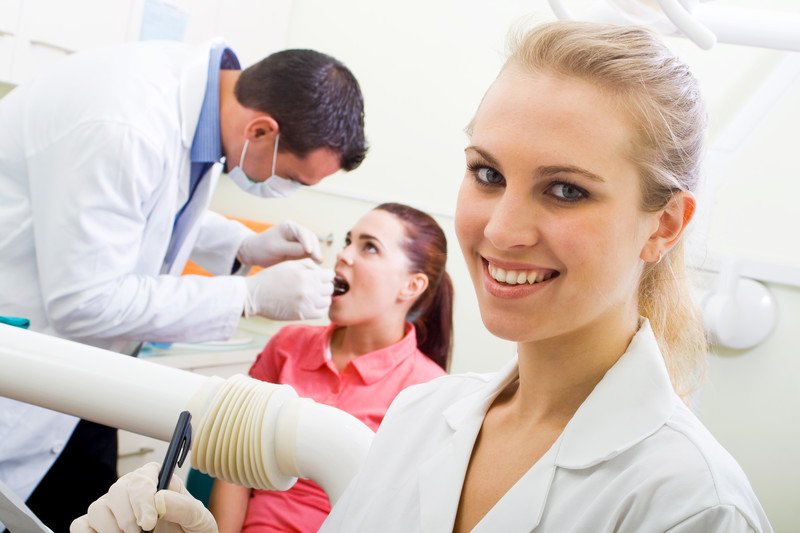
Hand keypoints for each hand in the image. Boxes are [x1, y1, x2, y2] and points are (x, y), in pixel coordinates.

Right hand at [70, 462, 216, 532]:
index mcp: (158, 481)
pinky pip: (80, 525)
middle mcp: (132, 490)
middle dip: (128, 518)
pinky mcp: (98, 526)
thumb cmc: (191, 529)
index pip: (141, 477)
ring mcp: (113, 508)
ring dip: (111, 528)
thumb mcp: (198, 519)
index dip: (142, 499)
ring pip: (97, 509)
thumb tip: (160, 498)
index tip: (149, 522)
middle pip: (116, 491)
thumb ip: (184, 507)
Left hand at [237, 220, 322, 267]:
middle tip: (318, 261)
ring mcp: (300, 243)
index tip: (309, 251)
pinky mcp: (301, 252)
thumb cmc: (262, 248)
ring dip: (316, 256)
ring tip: (317, 266)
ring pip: (313, 248)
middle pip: (312, 240)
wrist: (255, 253)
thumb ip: (291, 248)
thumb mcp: (275, 247)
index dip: (308, 242)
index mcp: (290, 227)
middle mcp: (298, 233)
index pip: (303, 233)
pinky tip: (314, 269)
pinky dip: (312, 261)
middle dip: (316, 250)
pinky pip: (310, 256)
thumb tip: (308, 251)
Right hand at [244, 259, 333, 319]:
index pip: (330, 275)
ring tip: (313, 296)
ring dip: (322, 298)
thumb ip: (308, 265)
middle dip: (324, 287)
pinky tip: (310, 305)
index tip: (320, 278)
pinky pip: (321, 313)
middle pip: (330, 288)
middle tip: (315, 288)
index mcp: (306, 274)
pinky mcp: (302, 314)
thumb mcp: (289, 265)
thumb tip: (322, 270)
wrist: (254, 295)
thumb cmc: (271, 278)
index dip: (325, 276)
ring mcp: (306, 302)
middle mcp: (309, 288)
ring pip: (327, 301)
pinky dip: (318, 309)